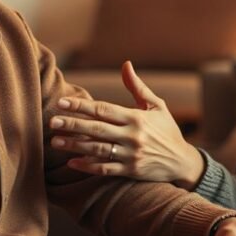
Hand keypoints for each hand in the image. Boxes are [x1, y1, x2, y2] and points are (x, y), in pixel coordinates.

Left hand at [49, 61, 205, 188]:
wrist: (183, 162)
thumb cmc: (167, 130)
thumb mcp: (157, 106)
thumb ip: (137, 87)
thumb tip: (125, 64)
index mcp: (136, 117)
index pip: (104, 109)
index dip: (82, 106)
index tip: (63, 103)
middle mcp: (132, 136)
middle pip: (96, 129)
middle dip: (73, 125)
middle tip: (52, 122)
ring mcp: (130, 155)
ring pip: (97, 149)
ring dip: (75, 146)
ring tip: (55, 141)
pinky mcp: (130, 171)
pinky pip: (105, 169)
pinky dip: (88, 166)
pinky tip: (72, 163)